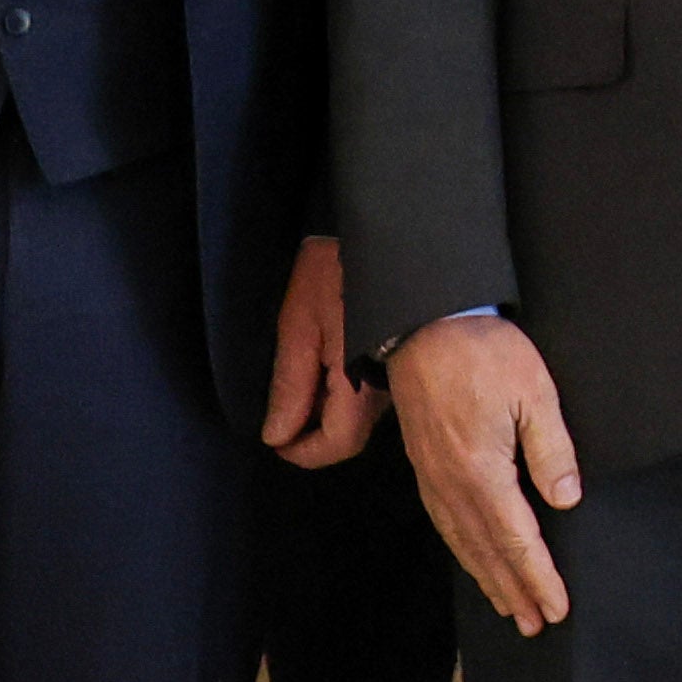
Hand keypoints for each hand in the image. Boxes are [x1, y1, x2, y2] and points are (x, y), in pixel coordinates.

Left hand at [261, 236, 381, 467]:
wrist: (391, 228)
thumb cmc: (339, 273)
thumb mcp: (301, 324)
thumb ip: (290, 384)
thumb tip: (277, 435)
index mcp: (360, 384)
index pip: (337, 445)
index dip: (302, 453)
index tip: (276, 442)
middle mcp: (389, 387)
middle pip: (352, 433)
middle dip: (314, 433)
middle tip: (284, 411)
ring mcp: (400, 371)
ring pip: (362, 413)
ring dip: (329, 410)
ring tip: (303, 381)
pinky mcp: (405, 355)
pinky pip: (372, 391)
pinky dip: (345, 391)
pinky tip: (330, 365)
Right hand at [387, 315, 583, 634]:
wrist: (423, 325)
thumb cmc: (485, 354)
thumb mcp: (534, 394)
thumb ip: (552, 451)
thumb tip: (565, 502)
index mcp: (482, 472)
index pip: (516, 540)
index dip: (538, 577)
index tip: (556, 607)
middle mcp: (452, 486)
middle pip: (487, 552)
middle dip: (515, 590)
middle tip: (537, 623)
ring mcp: (433, 478)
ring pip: (463, 543)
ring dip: (488, 577)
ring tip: (510, 605)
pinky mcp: (424, 466)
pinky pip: (445, 524)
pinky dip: (464, 551)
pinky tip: (474, 558)